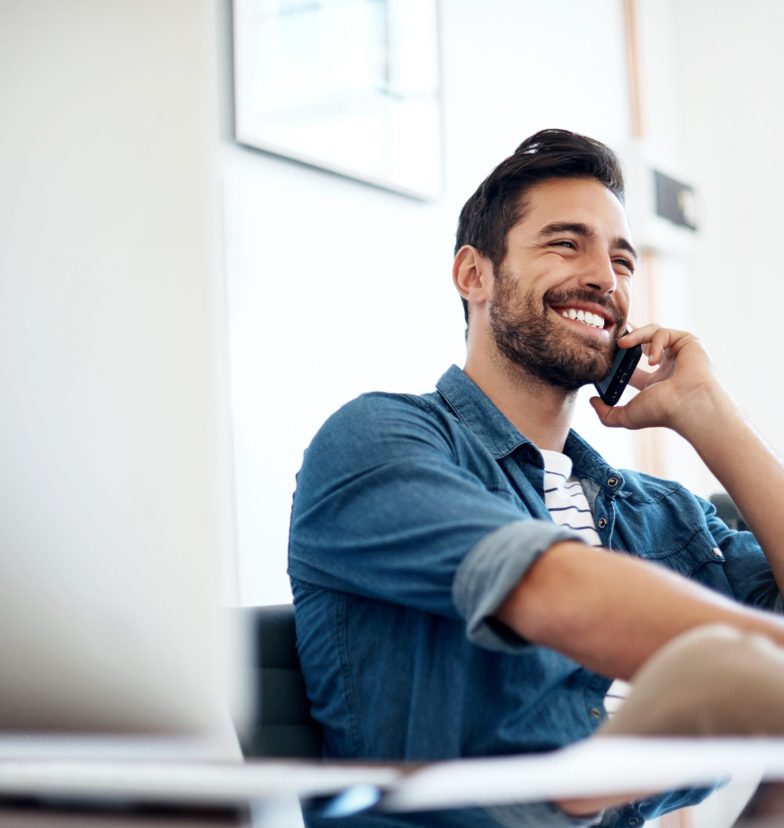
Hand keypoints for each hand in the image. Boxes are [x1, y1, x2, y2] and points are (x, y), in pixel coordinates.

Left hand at [589, 324, 723, 434]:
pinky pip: (663, 332)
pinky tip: (652, 359)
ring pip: (652, 332)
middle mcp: (667, 366)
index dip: (617, 357)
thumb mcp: (627, 416)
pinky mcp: (687, 342)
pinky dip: (653, 342)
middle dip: (627, 335)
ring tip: (622, 344)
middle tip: (611, 336)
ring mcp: (678, 353)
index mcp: (655, 382)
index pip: (632, 365)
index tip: (603, 354)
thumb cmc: (663, 412)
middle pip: (643, 342)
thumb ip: (606, 413)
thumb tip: (592, 401)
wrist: (688, 405)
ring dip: (635, 336)